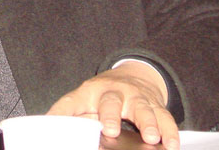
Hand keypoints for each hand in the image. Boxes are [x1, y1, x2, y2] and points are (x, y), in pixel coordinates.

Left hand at [46, 61, 179, 149]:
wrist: (133, 76)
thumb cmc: (102, 95)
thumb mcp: (82, 99)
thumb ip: (66, 113)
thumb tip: (46, 128)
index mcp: (91, 92)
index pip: (76, 101)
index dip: (71, 111)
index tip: (75, 124)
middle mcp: (115, 92)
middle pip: (113, 101)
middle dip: (112, 114)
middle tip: (111, 129)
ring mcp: (136, 98)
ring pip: (143, 108)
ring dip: (148, 122)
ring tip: (152, 137)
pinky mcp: (155, 105)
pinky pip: (165, 117)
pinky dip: (169, 131)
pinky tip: (171, 144)